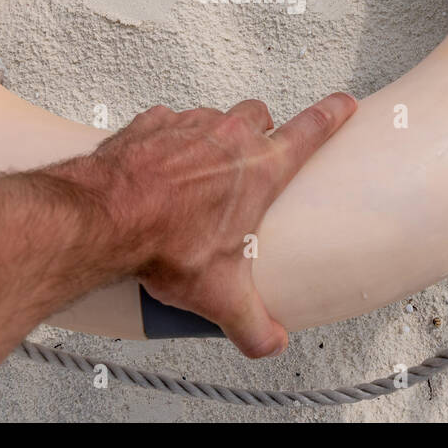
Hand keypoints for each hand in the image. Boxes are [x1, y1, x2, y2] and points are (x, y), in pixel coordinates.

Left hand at [51, 93, 356, 357]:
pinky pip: (169, 122)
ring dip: (212, 139)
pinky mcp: (151, 123)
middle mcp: (229, 136)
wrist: (103, 217)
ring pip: (214, 117)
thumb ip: (254, 325)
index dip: (332, 115)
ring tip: (197, 176)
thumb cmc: (166, 245)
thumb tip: (272, 344)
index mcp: (260, 168)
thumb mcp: (220, 296)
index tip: (343, 104)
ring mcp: (188, 124)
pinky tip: (158, 169)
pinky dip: (168, 139)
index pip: (311, 130)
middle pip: (260, 116)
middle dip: (261, 132)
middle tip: (250, 163)